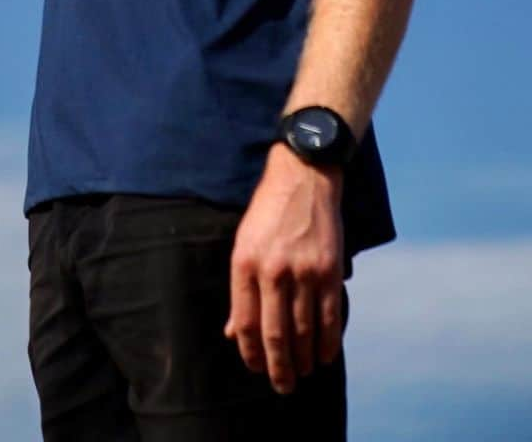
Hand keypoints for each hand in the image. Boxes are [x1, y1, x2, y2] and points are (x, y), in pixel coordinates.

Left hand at [223, 143, 344, 395]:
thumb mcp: (243, 244)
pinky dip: (329, 343)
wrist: (303, 176)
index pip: (245, 323)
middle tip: (283, 386)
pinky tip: (326, 356)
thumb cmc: (268, 213)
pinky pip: (329, 317)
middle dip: (279, 367)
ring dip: (305, 360)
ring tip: (304, 373)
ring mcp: (303, 271)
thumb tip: (234, 334)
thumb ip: (241, 291)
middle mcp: (273, 270)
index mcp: (245, 264)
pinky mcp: (329, 270)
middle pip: (275, 335)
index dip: (251, 353)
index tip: (256, 368)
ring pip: (304, 332)